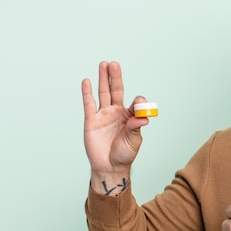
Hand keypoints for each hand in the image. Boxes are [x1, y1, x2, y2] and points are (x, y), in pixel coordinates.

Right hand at [82, 61, 148, 193]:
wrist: (110, 167)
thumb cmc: (125, 154)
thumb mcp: (134, 140)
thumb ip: (136, 126)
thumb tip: (143, 116)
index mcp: (130, 116)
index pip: (134, 102)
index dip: (137, 101)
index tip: (138, 102)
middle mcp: (116, 112)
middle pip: (116, 91)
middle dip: (115, 77)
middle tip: (114, 64)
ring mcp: (103, 115)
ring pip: (103, 93)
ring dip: (103, 79)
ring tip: (103, 64)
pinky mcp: (91, 121)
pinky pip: (89, 104)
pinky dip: (87, 93)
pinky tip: (87, 81)